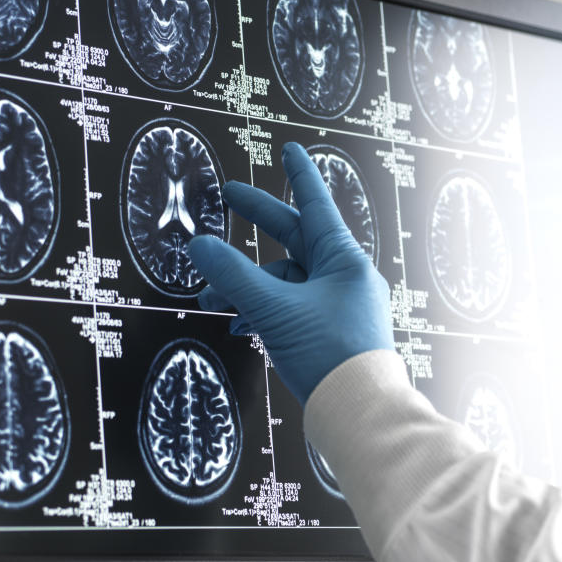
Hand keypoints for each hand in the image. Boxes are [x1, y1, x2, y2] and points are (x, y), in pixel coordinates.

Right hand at [187, 142, 394, 405]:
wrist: (360, 414)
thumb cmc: (330, 354)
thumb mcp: (275, 310)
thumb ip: (234, 277)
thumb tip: (200, 245)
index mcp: (343, 260)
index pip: (316, 205)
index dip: (299, 175)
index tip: (291, 148)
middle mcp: (345, 277)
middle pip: (296, 238)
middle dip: (259, 222)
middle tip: (229, 195)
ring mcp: (338, 305)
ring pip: (286, 281)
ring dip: (247, 287)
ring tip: (210, 301)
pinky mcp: (330, 334)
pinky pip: (291, 309)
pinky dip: (263, 312)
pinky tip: (237, 325)